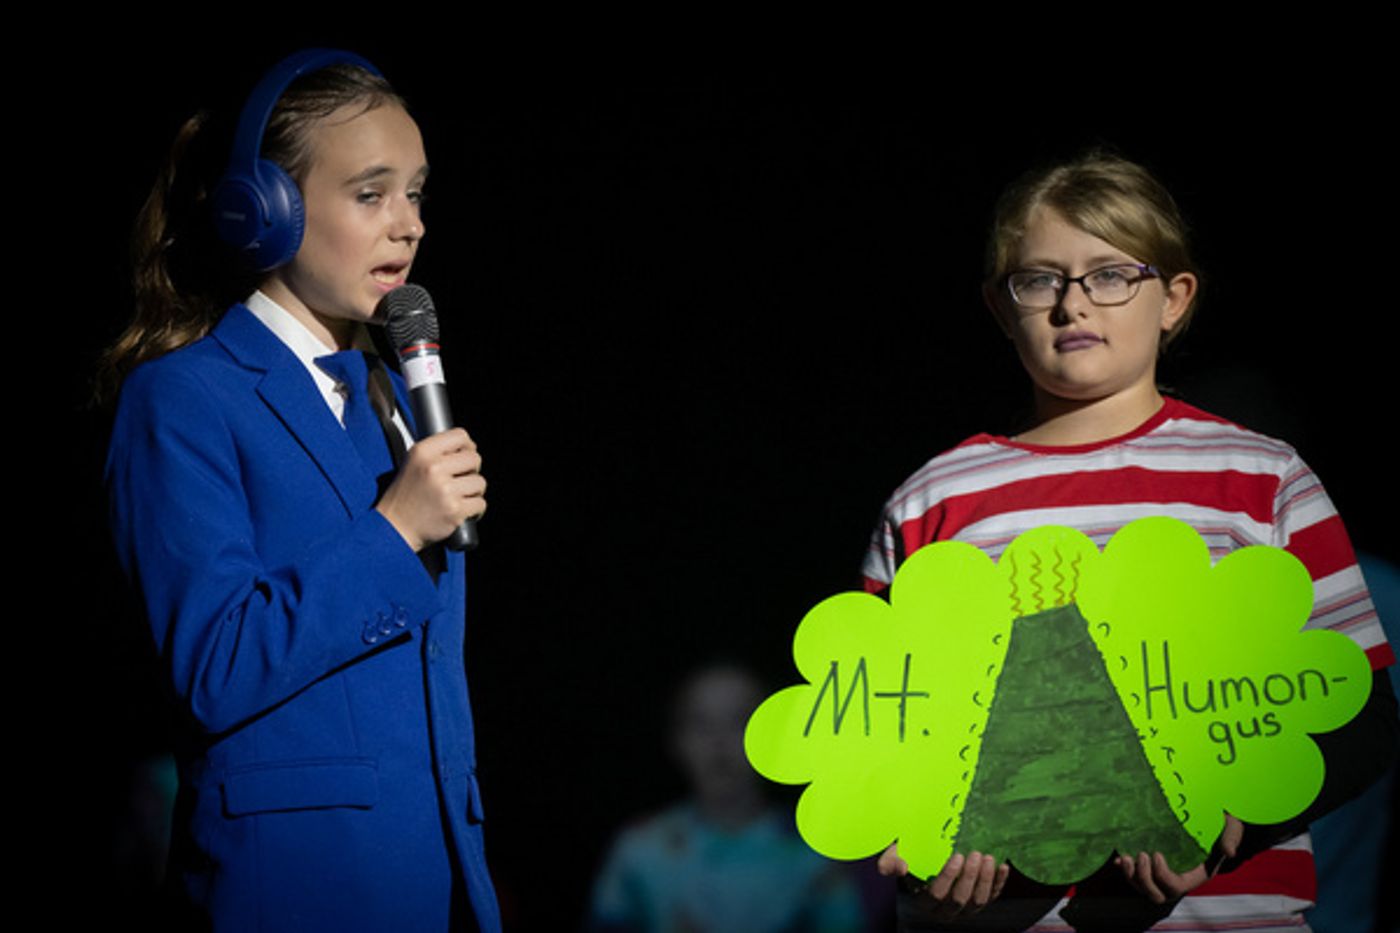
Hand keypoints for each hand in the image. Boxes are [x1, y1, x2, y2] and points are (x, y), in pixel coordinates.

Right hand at [376, 428, 485, 550]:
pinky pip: (480, 503)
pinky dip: (476, 509)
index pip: (460, 435)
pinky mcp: (454, 510)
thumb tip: (469, 447)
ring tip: (460, 497)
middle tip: (462, 480)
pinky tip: (463, 510)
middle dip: (472, 470)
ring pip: (480, 482)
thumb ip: (437, 453)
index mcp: (422, 452)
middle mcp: (434, 468)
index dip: (467, 446)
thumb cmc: (405, 497)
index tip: (463, 457)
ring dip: (474, 491)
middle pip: (474, 458)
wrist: (395, 528)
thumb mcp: (413, 464)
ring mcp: (445, 490)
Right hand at [878, 843, 1009, 917]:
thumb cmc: (909, 855)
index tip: (957, 856)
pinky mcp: (978, 902)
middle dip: (969, 877)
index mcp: (923, 902)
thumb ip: (890, 860)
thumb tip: (899, 867)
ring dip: (985, 880)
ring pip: (978, 902)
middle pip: (960, 900)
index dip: (948, 877)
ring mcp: (964, 909)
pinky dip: (999, 883)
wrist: (927, 859)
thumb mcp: (895, 855)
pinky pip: (992, 897)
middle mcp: (944, 911)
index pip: (936, 895)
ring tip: (988, 858)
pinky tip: (1003, 867)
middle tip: (975, 854)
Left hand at [1118, 814, 1242, 903]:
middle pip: (1157, 895)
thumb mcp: (1230, 828)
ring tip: (1125, 858)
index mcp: (1197, 875)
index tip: (1157, 854)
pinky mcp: (1154, 864)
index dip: (1163, 876)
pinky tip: (1118, 859)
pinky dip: (1125, 870)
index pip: (1176, 887)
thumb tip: (1229, 852)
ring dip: (1131, 877)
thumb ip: (1230, 839)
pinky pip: (1136, 875)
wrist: (1213, 817)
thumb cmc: (1222, 823)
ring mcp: (1165, 873)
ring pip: (1144, 888)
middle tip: (1140, 855)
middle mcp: (1180, 878)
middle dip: (1144, 880)